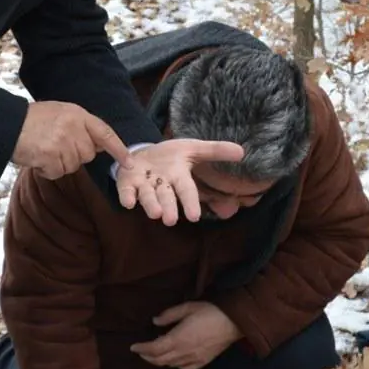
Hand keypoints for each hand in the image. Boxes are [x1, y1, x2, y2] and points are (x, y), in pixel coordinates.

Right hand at [13, 101, 127, 179]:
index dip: (118, 149)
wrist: (6, 124)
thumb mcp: (59, 113)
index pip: (105, 133)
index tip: (129, 162)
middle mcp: (74, 128)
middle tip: (54, 145)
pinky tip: (36, 157)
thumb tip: (95, 147)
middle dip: (74, 156)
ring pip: (72, 166)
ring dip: (58, 163)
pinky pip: (57, 173)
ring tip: (42, 149)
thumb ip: (79, 127)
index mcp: (78, 114)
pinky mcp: (52, 157)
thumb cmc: (30, 120)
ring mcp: (63, 142)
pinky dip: (46, 170)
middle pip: (87, 155)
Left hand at [115, 137, 246, 224]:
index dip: (190, 203)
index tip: (194, 217)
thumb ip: (215, 150)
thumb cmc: (171, 155)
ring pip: (147, 197)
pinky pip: (126, 191)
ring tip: (155, 214)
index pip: (186, 190)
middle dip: (168, 208)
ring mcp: (143, 184)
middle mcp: (161, 184)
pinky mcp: (127, 182)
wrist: (144, 152)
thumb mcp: (193, 148)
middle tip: (170, 220)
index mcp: (178, 176)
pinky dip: (126, 196)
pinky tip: (128, 203)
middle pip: (166, 197)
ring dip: (150, 205)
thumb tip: (242, 151)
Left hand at [131, 301, 241, 368]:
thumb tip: (155, 322)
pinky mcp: (204, 362)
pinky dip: (176, 366)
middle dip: (147, 356)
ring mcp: (194, 359)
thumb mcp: (188, 307)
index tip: (133, 347)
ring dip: (160, 361)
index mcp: (178, 338)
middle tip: (141, 351)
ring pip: (171, 365)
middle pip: (160, 360)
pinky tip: (175, 360)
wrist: (234, 321)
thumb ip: (169, 315)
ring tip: (156, 353)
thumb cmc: (211, 311)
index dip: (142, 349)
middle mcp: (184, 352)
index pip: (154, 348)